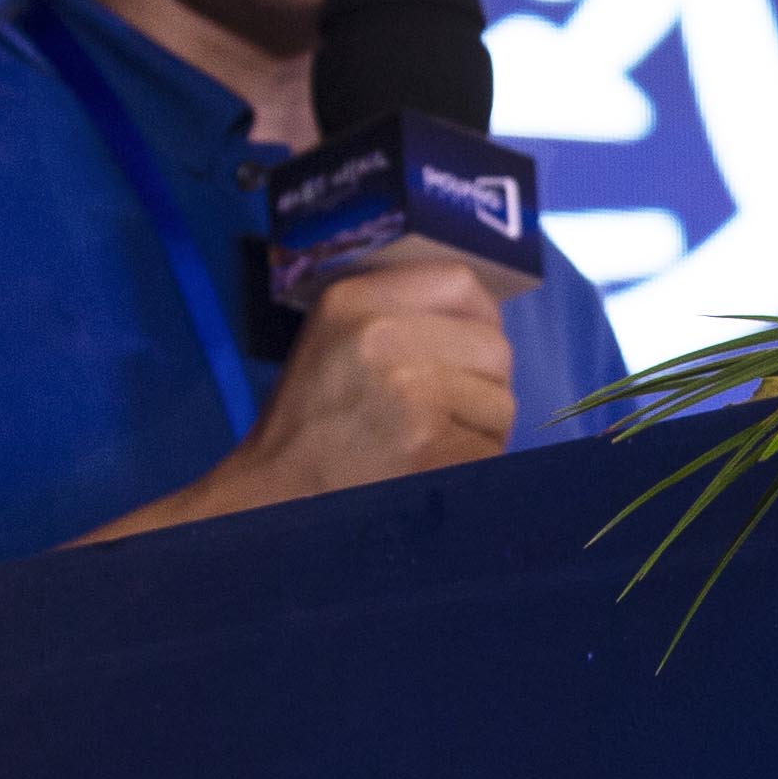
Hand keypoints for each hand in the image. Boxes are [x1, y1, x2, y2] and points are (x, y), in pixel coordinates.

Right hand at [212, 248, 515, 509]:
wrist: (277, 496)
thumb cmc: (312, 420)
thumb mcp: (334, 337)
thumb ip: (400, 313)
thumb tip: (482, 316)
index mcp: (353, 301)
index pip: (460, 283)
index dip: (481, 318)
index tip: (472, 346)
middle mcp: (381, 336)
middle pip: (494, 347)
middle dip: (483, 383)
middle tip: (445, 410)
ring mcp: (409, 392)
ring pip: (501, 402)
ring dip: (480, 429)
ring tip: (430, 441)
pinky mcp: (430, 446)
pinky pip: (491, 448)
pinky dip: (472, 465)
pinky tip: (432, 468)